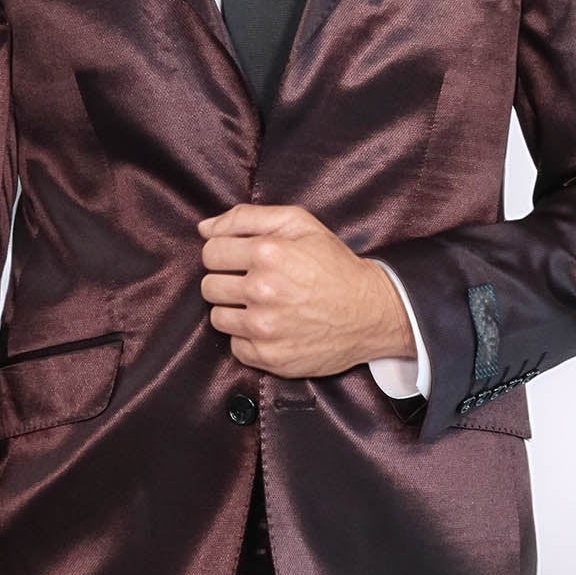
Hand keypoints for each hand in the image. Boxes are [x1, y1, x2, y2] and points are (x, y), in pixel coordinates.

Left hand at [196, 202, 413, 377]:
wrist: (371, 312)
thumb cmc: (334, 264)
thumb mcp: (299, 223)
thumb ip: (247, 217)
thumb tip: (204, 228)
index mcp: (267, 252)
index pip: (210, 252)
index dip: (224, 254)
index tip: (240, 260)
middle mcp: (262, 290)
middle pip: (208, 286)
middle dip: (226, 282)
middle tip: (253, 283)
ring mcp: (265, 327)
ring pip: (217, 317)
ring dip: (235, 311)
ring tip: (263, 306)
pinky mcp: (270, 357)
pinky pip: (235, 346)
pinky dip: (248, 338)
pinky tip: (271, 327)